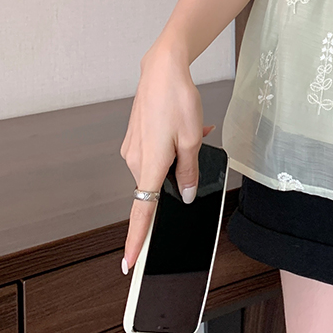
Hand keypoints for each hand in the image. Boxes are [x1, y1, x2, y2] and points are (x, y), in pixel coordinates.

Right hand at [119, 47, 214, 273]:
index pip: (142, 212)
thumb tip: (185, 195)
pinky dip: (173, 146)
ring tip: (201, 133)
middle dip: (179, 177)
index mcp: (149, 165)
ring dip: (180, 156)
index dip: (138, 239)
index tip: (131, 263)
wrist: (163, 69)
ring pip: (159, 165)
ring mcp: (133, 147)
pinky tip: (191, 128)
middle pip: (156, 185)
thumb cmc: (177, 101)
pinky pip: (156, 151)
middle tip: (200, 152)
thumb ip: (189, 171)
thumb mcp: (193, 139)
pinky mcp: (136, 136)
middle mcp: (135, 160)